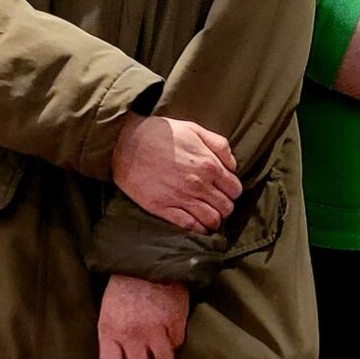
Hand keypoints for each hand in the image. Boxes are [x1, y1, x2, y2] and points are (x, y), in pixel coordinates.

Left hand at [98, 275, 188, 358]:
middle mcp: (132, 334)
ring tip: (161, 348)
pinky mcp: (176, 321)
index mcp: (110, 331)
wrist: (147, 262)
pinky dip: (175, 340)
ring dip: (162, 358)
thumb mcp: (108, 314)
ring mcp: (156, 329)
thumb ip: (112, 340)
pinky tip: (170, 329)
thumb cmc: (123, 289)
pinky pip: (178, 344)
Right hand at [111, 114, 241, 230]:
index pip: (235, 190)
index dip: (232, 192)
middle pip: (226, 207)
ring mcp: (180, 197)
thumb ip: (220, 146)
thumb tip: (232, 166)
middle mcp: (198, 184)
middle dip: (225, 207)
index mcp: (209, 165)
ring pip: (211, 220)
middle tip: (216, 204)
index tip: (225, 191)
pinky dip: (197, 228)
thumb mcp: (195, 130)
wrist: (125, 142)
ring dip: (213, 220)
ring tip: (208, 216)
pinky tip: (196, 225)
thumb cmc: (161, 133)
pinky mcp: (162, 207)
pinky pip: (188, 226)